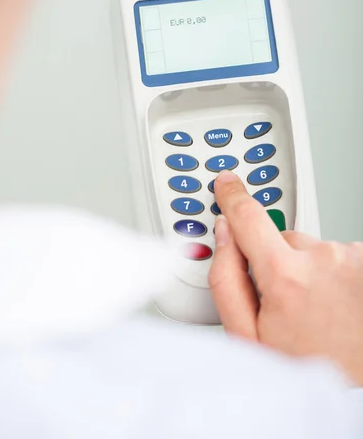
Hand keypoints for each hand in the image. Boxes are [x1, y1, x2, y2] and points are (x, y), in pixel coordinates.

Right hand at [209, 170, 362, 385]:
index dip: (232, 197)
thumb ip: (225, 277)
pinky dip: (335, 273)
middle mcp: (322, 259)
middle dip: (277, 261)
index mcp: (285, 276)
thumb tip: (224, 234)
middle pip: (282, 239)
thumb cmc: (303, 369)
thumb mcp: (246, 335)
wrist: (355, 390)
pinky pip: (340, 255)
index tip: (227, 184)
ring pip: (313, 248)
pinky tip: (338, 304)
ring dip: (310, 270)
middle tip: (286, 302)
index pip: (248, 216)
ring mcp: (352, 258)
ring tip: (318, 310)